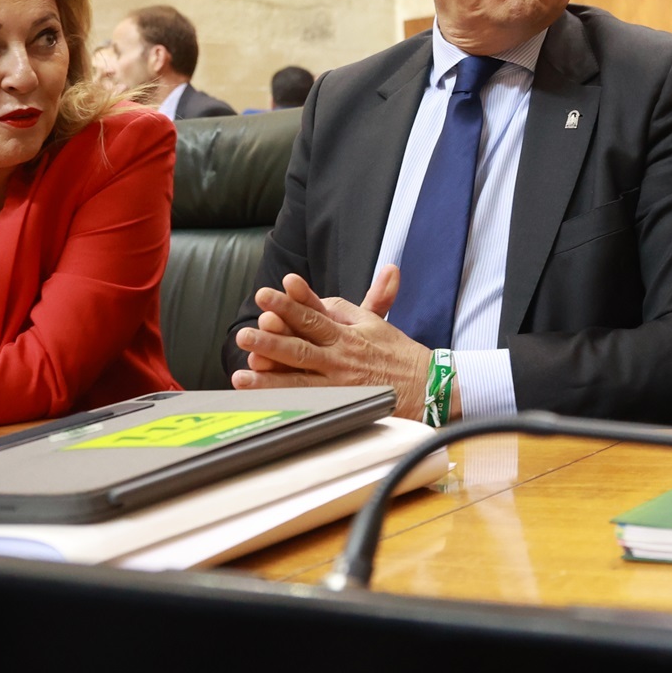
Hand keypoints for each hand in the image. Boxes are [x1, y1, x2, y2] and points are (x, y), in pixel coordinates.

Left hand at [231, 270, 431, 419]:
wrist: (429, 387)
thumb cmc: (402, 355)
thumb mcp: (381, 323)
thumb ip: (374, 298)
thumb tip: (384, 269)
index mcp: (349, 331)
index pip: (318, 312)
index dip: (298, 299)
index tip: (282, 284)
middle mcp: (341, 354)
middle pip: (303, 342)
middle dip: (272, 336)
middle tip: (246, 331)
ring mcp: (339, 380)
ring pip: (300, 376)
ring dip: (270, 375)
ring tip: (242, 373)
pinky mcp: (341, 403)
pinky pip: (308, 401)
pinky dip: (284, 400)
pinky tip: (263, 401)